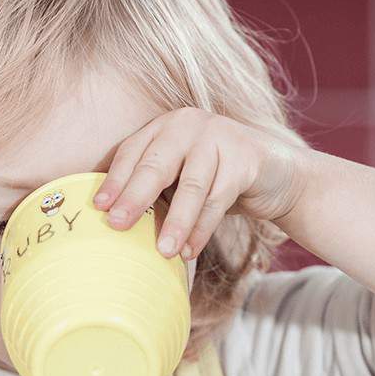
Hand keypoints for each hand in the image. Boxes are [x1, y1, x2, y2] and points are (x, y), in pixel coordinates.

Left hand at [92, 107, 305, 259]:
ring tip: (163, 251)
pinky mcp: (244, 158)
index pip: (132, 152)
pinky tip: (190, 250)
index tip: (98, 208)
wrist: (276, 173)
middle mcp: (189, 124)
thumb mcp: (180, 176)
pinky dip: (203, 228)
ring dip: (175, 222)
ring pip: (190, 186)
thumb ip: (155, 188)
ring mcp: (219, 137)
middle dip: (135, 198)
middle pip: (156, 165)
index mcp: (165, 126)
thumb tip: (115, 222)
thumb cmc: (216, 178)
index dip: (115, 180)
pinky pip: (218, 199)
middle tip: (117, 226)